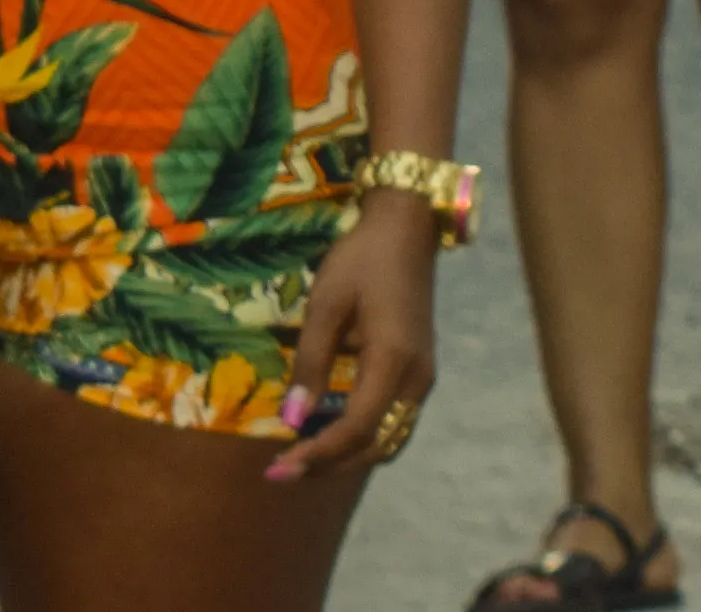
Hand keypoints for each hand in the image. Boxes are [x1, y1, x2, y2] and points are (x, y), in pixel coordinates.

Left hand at [262, 192, 441, 481]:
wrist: (406, 229)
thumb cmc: (361, 259)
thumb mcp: (326, 304)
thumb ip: (311, 363)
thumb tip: (291, 418)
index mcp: (392, 363)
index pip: (356, 429)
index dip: (318, 454)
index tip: (279, 467)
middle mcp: (415, 381)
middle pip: (376, 446)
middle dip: (329, 464)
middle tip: (282, 471)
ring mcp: (422, 379)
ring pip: (389, 439)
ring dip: (347, 455)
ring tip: (302, 457)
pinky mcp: (418, 372)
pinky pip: (393, 421)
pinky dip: (363, 436)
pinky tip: (330, 431)